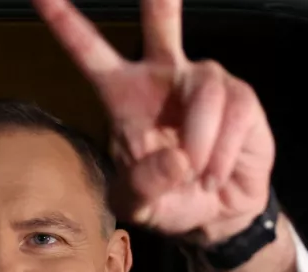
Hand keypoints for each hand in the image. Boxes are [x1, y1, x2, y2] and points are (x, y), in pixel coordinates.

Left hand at [32, 0, 274, 246]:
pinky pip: (233, 114)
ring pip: (205, 92)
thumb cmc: (167, 197)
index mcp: (121, 94)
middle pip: (159, 24)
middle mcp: (162, 76)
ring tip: (196, 175)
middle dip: (160, 1)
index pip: (90, 52)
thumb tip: (178, 158)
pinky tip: (215, 173)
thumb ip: (144, 186)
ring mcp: (203, 81)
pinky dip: (222, 153)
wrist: (214, 214)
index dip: (67, 23)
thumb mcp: (139, 203)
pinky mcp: (240, 97)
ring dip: (200, 143)